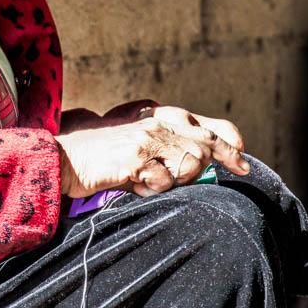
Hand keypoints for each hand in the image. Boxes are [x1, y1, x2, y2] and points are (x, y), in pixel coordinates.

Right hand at [55, 109, 248, 198]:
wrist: (63, 158)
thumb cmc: (103, 156)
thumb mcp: (141, 145)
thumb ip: (171, 149)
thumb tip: (205, 166)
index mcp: (162, 116)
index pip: (210, 127)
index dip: (230, 146)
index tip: (243, 166)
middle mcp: (158, 122)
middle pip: (205, 149)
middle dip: (197, 171)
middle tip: (169, 180)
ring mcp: (147, 139)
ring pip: (189, 165)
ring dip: (173, 181)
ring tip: (146, 181)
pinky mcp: (135, 158)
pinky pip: (163, 182)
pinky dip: (151, 190)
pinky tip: (132, 185)